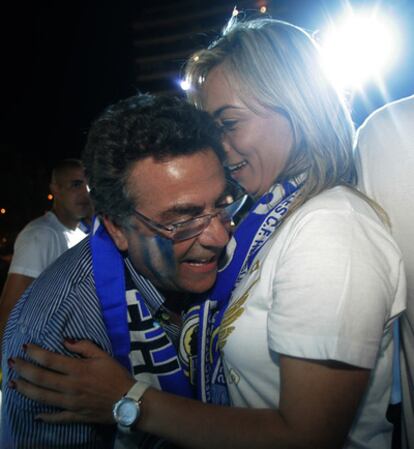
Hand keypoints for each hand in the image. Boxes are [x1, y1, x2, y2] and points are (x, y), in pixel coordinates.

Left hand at [10, 340, 135, 423]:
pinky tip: (35, 414)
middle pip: (41, 378)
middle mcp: (70, 386)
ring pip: (42, 397)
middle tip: (12, 363)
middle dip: (23, 369)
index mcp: (78, 369)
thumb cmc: (116, 375)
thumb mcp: (103, 355)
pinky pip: (55, 417)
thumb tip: (65, 340)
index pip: (50, 360)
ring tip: (12, 384)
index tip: (25, 347)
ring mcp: (70, 403)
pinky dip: (44, 416)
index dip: (35, 353)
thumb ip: (84, 346)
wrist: (128, 400)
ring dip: (25, 389)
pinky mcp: (74, 416)